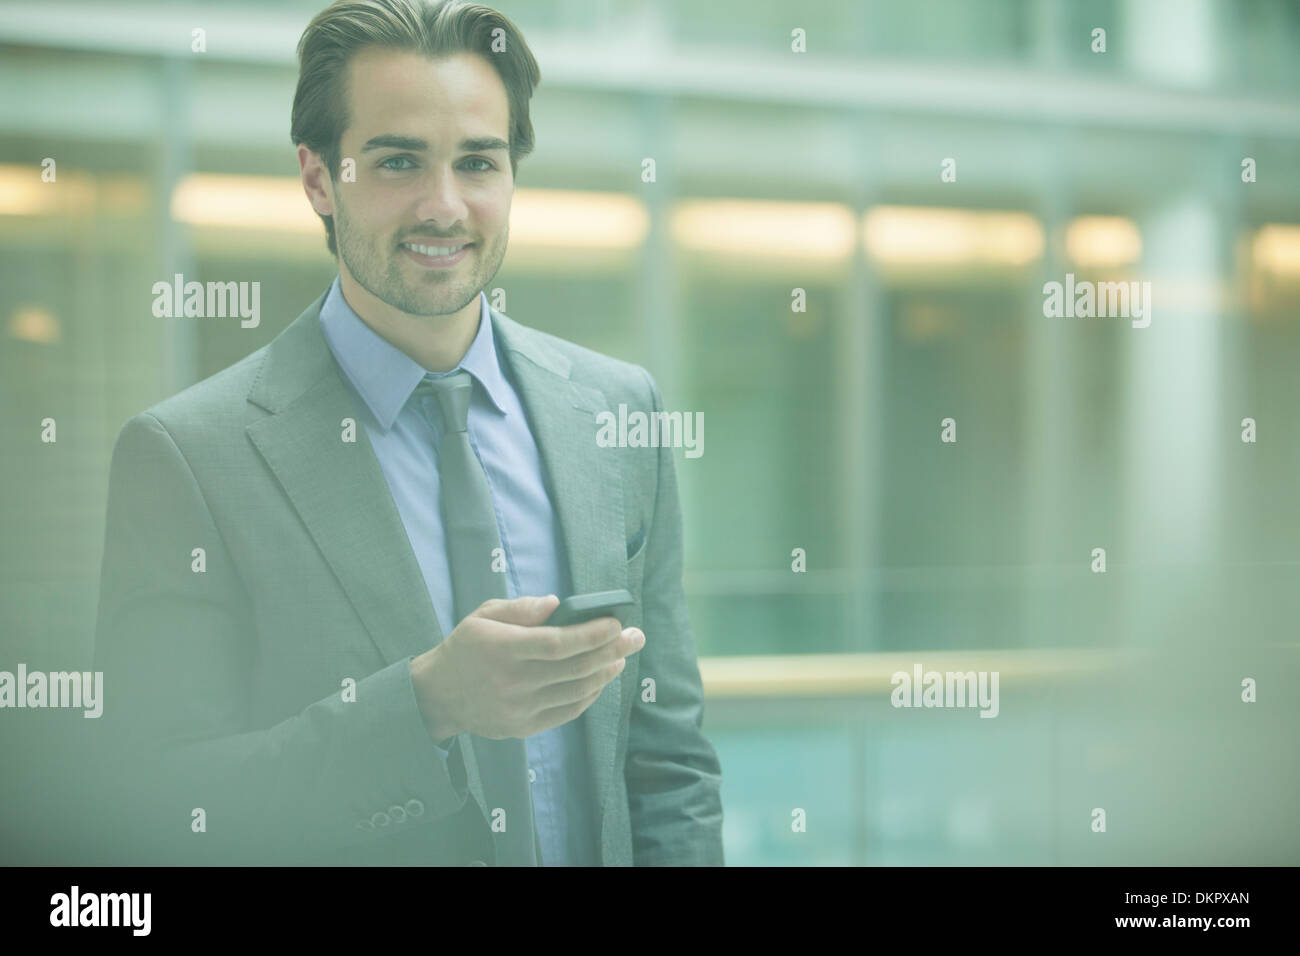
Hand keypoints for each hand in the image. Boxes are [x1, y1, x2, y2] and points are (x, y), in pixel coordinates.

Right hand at [410, 594, 644, 740]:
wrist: (439, 696)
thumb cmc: (466, 647)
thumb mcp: (484, 616)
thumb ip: (521, 609)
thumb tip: (558, 604)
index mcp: (503, 649)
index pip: (557, 643)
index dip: (591, 634)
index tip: (616, 623)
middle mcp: (513, 681)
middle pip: (574, 668)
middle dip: (612, 650)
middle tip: (637, 637)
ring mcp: (519, 708)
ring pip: (576, 691)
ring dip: (605, 673)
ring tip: (622, 656)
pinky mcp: (523, 727)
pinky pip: (567, 712)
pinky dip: (589, 695)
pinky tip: (601, 679)